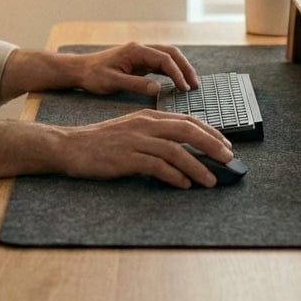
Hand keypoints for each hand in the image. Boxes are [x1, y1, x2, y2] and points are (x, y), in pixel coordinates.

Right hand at [60, 109, 232, 187]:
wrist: (72, 146)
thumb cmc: (103, 142)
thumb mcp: (132, 130)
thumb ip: (155, 135)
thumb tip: (182, 150)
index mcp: (148, 116)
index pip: (187, 120)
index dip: (210, 132)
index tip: (225, 144)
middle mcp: (145, 124)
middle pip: (187, 131)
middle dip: (212, 145)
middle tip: (229, 159)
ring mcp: (137, 140)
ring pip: (176, 150)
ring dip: (198, 167)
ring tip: (211, 180)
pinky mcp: (128, 157)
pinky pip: (158, 167)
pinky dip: (175, 176)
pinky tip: (184, 185)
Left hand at [73, 42, 198, 97]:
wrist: (80, 70)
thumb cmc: (93, 76)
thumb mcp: (112, 82)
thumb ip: (135, 84)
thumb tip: (158, 89)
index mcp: (135, 51)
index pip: (164, 58)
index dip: (177, 73)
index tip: (185, 88)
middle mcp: (140, 50)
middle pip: (170, 53)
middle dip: (185, 68)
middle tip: (195, 86)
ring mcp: (141, 55)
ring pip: (167, 57)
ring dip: (180, 69)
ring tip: (190, 86)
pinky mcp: (139, 63)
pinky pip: (160, 65)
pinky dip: (171, 72)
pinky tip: (177, 84)